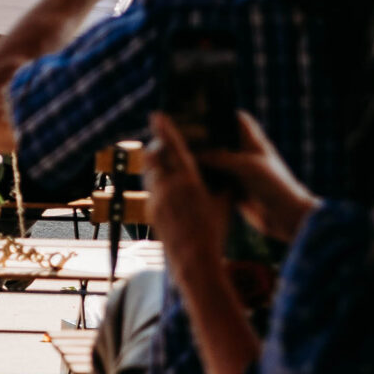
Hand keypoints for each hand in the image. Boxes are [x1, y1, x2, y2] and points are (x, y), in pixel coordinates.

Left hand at [144, 113, 232, 274]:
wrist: (194, 259)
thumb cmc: (215, 229)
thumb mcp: (223, 203)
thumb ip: (221, 182)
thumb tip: (222, 167)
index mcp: (190, 181)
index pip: (175, 147)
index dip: (165, 129)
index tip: (157, 114)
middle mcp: (169, 187)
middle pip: (154, 155)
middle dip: (157, 145)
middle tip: (163, 141)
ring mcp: (156, 198)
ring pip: (149, 171)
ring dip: (156, 164)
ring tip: (165, 161)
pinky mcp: (150, 209)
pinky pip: (150, 188)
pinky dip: (157, 181)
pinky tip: (166, 185)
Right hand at [193, 112, 318, 243]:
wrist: (287, 216)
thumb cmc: (274, 185)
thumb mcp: (247, 166)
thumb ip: (220, 158)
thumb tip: (195, 155)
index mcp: (254, 143)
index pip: (238, 120)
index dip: (221, 114)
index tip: (200, 111)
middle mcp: (246, 155)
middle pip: (222, 140)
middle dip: (204, 137)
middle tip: (181, 133)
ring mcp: (240, 172)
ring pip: (216, 161)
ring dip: (202, 159)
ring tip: (178, 153)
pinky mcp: (235, 190)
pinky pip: (216, 180)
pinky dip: (204, 178)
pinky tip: (186, 177)